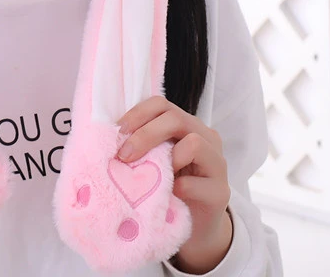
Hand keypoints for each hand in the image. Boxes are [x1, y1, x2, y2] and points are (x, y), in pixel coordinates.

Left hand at [116, 95, 232, 272]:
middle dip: (145, 134)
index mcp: (186, 125)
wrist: (195, 226)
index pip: (161, 104)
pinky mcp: (221, 192)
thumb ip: (142, 146)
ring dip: (168, 159)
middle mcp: (205, 137)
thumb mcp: (155, 161)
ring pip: (194, 143)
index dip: (137, 114)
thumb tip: (108, 138)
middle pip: (175, 118)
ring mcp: (217, 163)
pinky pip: (197, 183)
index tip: (117, 132)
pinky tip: (169, 196)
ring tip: (155, 177)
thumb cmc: (170, 187)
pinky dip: (178, 188)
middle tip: (124, 155)